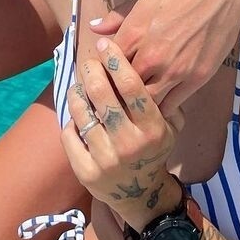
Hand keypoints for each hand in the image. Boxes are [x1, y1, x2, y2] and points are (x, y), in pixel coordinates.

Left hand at [61, 38, 182, 230]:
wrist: (141, 195)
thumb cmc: (154, 150)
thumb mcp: (170, 127)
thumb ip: (165, 99)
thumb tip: (147, 61)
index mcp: (153, 130)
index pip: (132, 87)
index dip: (115, 61)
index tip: (105, 45)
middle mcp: (130, 144)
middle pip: (102, 95)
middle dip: (91, 71)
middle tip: (88, 62)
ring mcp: (106, 160)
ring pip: (82, 113)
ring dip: (77, 93)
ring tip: (79, 85)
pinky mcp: (86, 172)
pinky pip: (70, 135)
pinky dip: (71, 120)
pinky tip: (77, 114)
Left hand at [89, 0, 239, 113]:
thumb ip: (120, 15)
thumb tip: (95, 28)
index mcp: (134, 31)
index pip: (107, 63)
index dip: (102, 70)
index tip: (102, 73)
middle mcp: (152, 55)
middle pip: (123, 87)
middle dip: (117, 91)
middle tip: (116, 93)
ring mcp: (176, 70)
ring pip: (147, 102)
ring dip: (139, 103)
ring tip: (135, 102)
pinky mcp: (198, 78)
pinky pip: (173, 104)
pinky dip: (163, 106)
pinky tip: (159, 103)